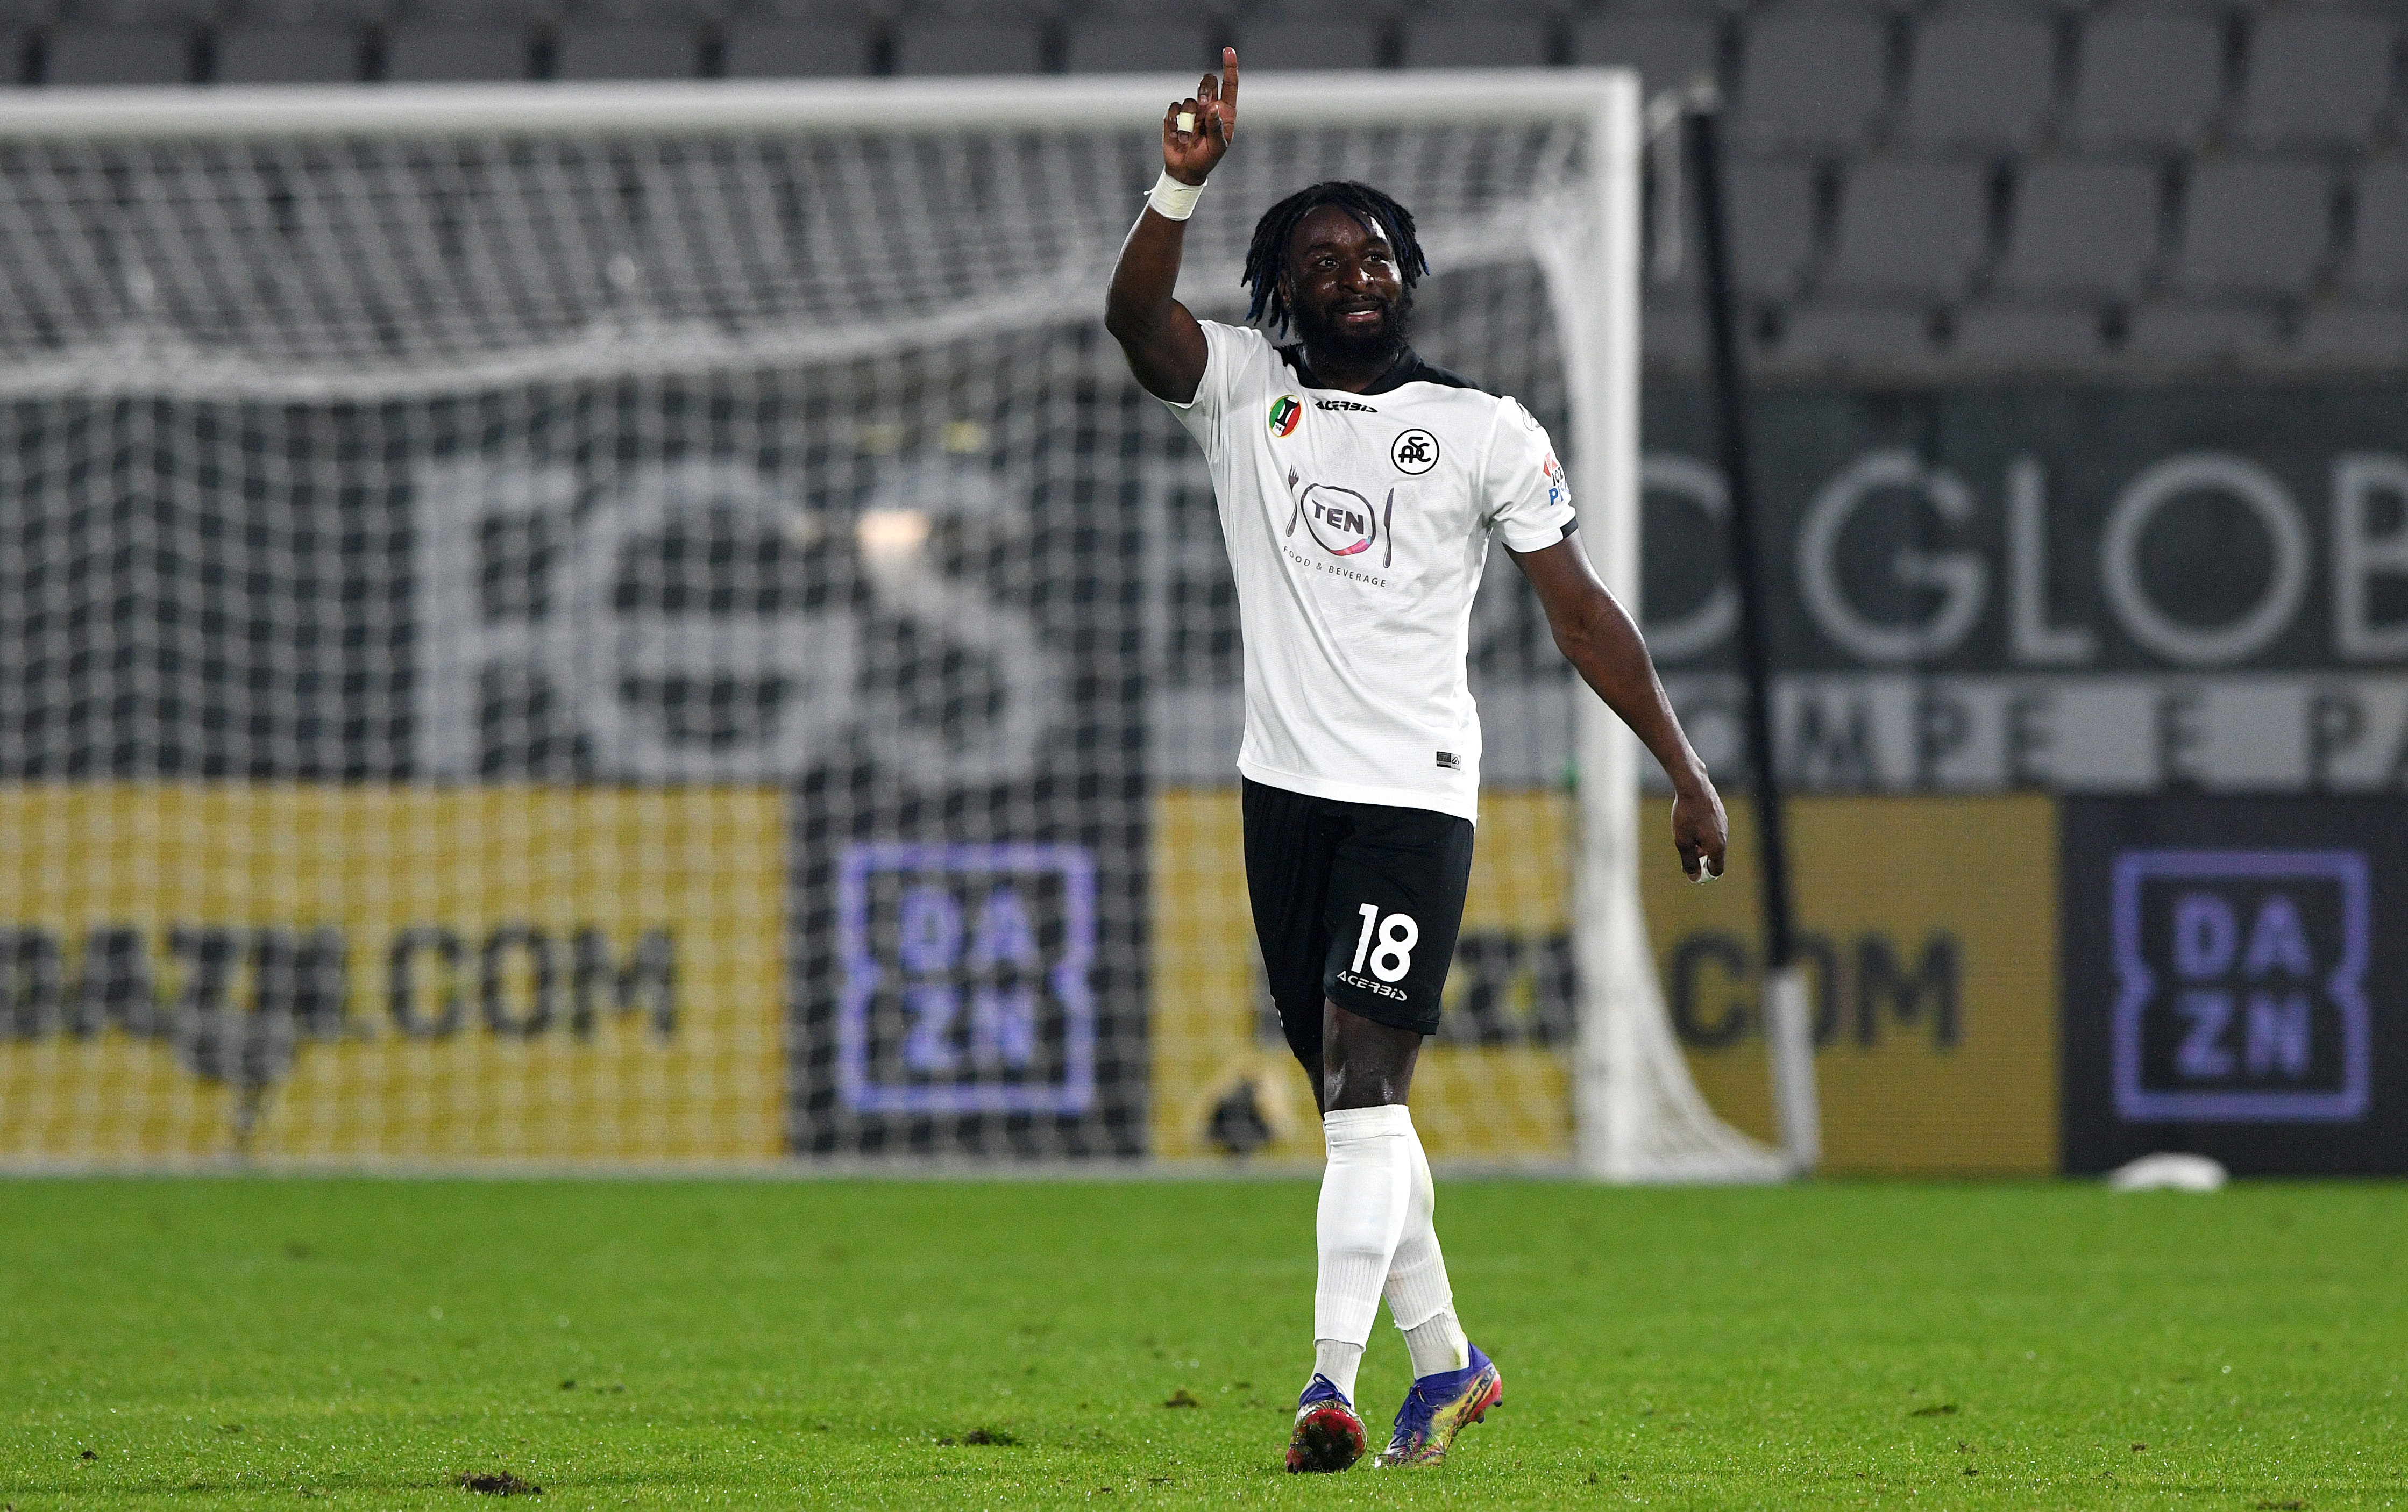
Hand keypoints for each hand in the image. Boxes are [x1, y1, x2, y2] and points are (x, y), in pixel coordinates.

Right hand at [1162, 48, 1237, 186]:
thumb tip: (1214, 108)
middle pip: (1207, 83)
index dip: (1229, 67)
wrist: (1185, 170)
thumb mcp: (1217, 147)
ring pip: (1189, 99)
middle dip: (1205, 90)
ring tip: (1188, 139)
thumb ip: (1216, 127)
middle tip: (1204, 106)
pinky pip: (1174, 108)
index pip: (1230, 85)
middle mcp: (1209, 107)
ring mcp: (1192, 110)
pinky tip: (1177, 136)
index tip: (1228, 50)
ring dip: (1188, 121)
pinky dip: (1175, 122)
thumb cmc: (1206, 159)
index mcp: (1224, 112)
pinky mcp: (1175, 115)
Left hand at [1672, 779, 1727, 882]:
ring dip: (1701, 843)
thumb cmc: (1686, 815)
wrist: (1694, 787)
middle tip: (1684, 849)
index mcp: (1718, 847)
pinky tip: (1691, 819)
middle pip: (1715, 856)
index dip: (1705, 873)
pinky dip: (1703, 830)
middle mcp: (1725, 836)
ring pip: (1713, 841)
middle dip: (1700, 857)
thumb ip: (1688, 862)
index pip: (1717, 870)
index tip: (1692, 869)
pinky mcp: (1720, 814)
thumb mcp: (1682, 842)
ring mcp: (1724, 824)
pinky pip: (1713, 829)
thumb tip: (1694, 878)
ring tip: (1685, 831)